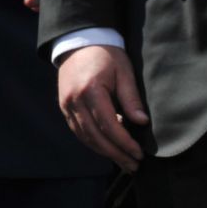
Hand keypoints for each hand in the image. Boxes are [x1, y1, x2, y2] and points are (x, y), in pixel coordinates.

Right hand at [57, 44, 147, 171]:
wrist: (79, 42)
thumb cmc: (105, 55)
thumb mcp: (124, 72)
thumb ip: (131, 98)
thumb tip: (141, 122)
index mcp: (90, 91)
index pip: (108, 125)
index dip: (124, 142)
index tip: (139, 153)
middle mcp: (74, 100)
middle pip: (95, 136)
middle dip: (115, 153)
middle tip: (133, 165)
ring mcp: (66, 104)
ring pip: (84, 136)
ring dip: (103, 152)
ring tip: (122, 162)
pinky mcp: (64, 106)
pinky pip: (77, 130)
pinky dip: (92, 142)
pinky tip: (106, 148)